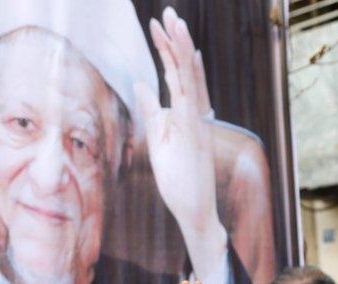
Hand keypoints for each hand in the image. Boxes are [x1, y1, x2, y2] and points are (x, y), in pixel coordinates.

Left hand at [139, 7, 219, 235]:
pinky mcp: (196, 133)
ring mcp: (198, 122)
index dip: (165, 49)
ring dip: (183, 50)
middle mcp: (195, 112)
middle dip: (175, 40)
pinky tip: (187, 56)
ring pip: (190, 79)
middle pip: (184, 70)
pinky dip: (189, 77)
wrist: (194, 211)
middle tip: (167, 12)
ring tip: (176, 23)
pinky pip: (192, 99)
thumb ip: (152, 111)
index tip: (156, 25)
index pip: (174, 74)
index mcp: (185, 113)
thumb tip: (140, 85)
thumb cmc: (178, 179)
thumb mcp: (158, 139)